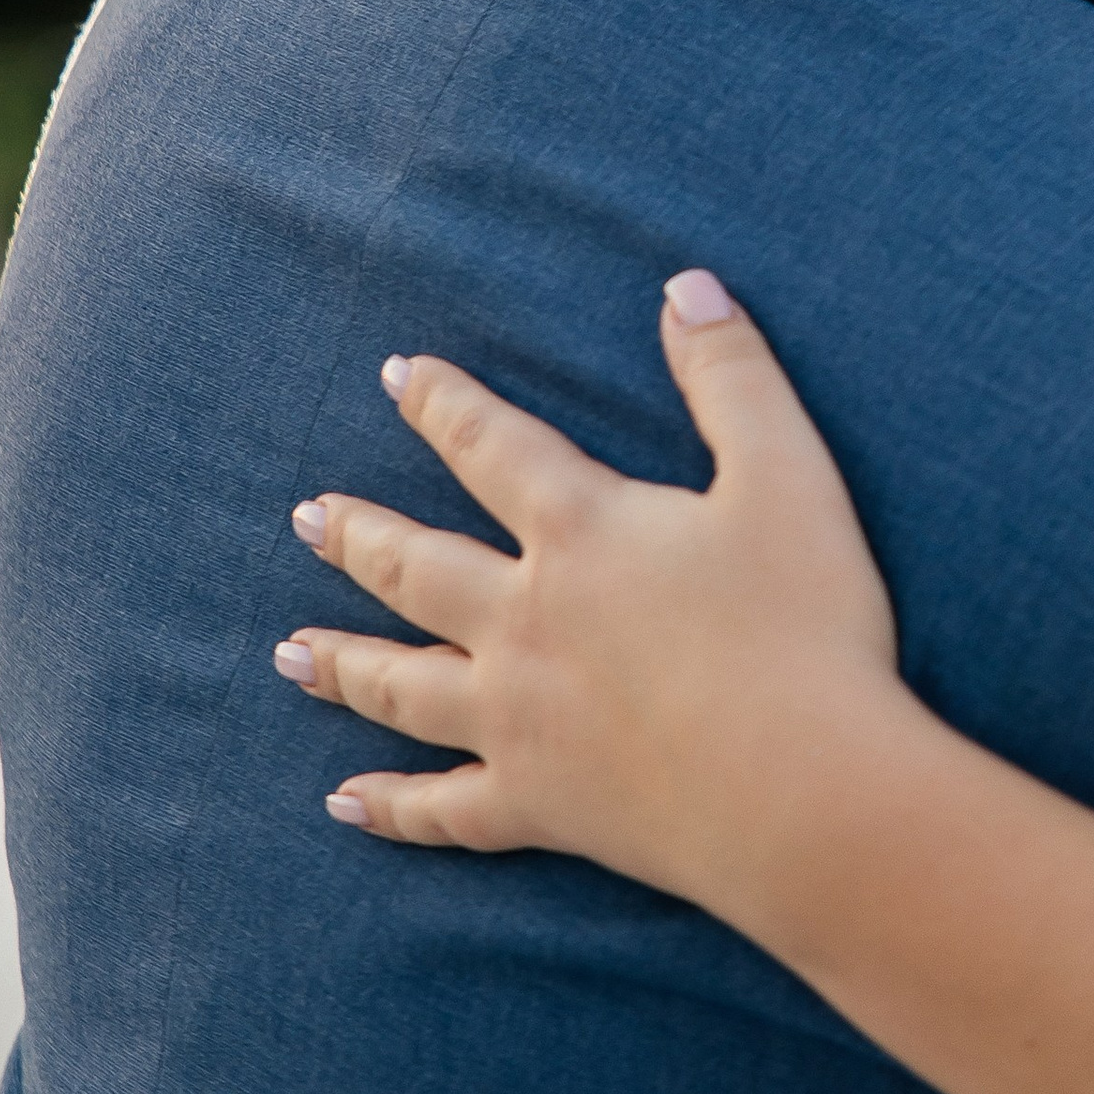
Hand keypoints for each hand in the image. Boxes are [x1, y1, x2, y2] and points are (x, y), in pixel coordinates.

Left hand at [271, 272, 907, 918]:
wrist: (801, 788)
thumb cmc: (804, 625)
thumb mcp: (786, 475)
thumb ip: (732, 376)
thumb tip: (686, 285)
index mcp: (580, 530)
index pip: (491, 446)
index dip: (441, 404)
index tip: (393, 375)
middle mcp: (524, 620)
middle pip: (416, 568)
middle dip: (358, 537)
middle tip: (305, 517)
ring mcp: (518, 720)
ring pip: (403, 685)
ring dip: (343, 663)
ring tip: (288, 652)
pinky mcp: (537, 804)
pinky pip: (441, 808)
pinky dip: (390, 807)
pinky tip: (344, 803)